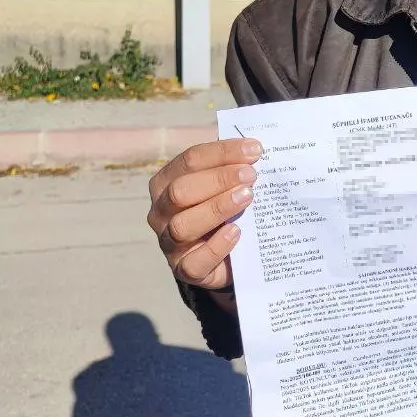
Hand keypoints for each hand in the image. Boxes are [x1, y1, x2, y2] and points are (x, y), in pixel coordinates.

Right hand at [147, 138, 261, 290]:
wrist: (228, 254)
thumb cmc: (224, 209)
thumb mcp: (225, 184)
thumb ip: (234, 165)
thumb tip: (255, 146)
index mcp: (166, 182)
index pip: (190, 160)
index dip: (222, 153)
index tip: (254, 150)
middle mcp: (161, 211)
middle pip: (180, 191)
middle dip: (218, 179)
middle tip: (252, 175)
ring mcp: (168, 243)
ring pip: (182, 226)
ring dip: (217, 208)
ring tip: (247, 197)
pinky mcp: (184, 270)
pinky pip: (193, 263)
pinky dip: (216, 247)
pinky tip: (236, 232)